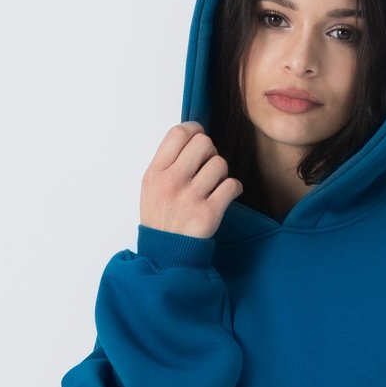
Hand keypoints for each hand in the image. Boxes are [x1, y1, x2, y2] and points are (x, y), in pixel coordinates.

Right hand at [140, 122, 243, 240]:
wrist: (167, 256)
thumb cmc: (162, 220)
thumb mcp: (152, 187)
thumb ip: (168, 162)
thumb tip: (193, 135)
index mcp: (155, 173)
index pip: (179, 133)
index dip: (195, 130)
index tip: (199, 138)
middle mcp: (171, 182)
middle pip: (203, 142)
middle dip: (210, 152)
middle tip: (206, 168)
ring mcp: (189, 198)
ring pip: (220, 163)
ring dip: (222, 173)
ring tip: (213, 186)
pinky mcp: (208, 214)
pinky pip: (232, 185)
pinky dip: (234, 188)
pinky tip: (225, 196)